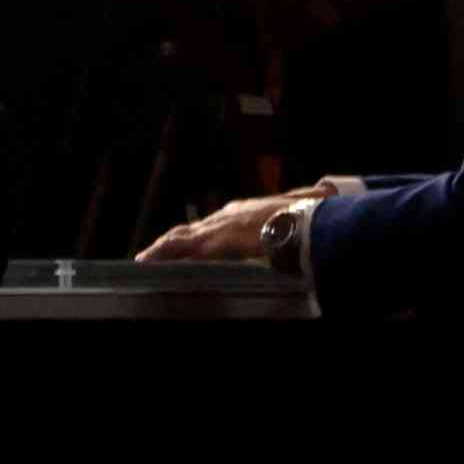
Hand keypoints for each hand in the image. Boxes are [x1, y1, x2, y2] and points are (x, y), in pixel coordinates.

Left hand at [141, 187, 323, 265]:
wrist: (302, 222)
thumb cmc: (302, 223)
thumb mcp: (295, 222)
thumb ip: (295, 221)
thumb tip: (320, 202)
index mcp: (242, 214)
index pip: (212, 226)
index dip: (195, 236)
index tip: (185, 244)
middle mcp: (225, 216)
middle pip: (190, 231)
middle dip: (170, 243)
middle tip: (152, 255)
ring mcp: (217, 227)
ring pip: (180, 238)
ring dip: (161, 249)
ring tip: (143, 260)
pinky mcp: (212, 241)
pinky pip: (180, 249)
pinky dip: (161, 254)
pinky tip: (147, 261)